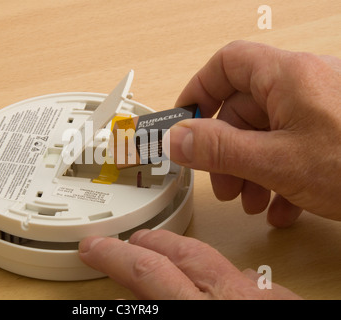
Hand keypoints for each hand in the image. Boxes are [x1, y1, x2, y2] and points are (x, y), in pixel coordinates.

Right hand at [79, 229, 300, 299]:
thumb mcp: (190, 317)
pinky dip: (226, 279)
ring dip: (182, 254)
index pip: (149, 275)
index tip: (94, 248)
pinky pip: (251, 284)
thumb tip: (144, 296)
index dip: (115, 257)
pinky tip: (222, 283)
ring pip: (214, 261)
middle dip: (149, 245)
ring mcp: (261, 301)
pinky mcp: (285, 305)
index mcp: (199, 311)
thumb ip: (171, 305)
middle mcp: (231, 302)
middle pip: (182, 256)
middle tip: (127, 241)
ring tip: (163, 251)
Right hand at [167, 40, 340, 226]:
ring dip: (249, 170)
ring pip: (266, 133)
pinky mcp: (331, 135)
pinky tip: (281, 207)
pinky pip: (291, 148)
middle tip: (220, 182)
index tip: (185, 120)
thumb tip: (177, 139)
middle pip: (244, 107)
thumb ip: (220, 148)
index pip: (227, 63)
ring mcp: (319, 112)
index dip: (200, 88)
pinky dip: (278, 178)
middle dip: (226, 149)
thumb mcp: (278, 161)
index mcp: (287, 76)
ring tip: (251, 201)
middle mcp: (303, 86)